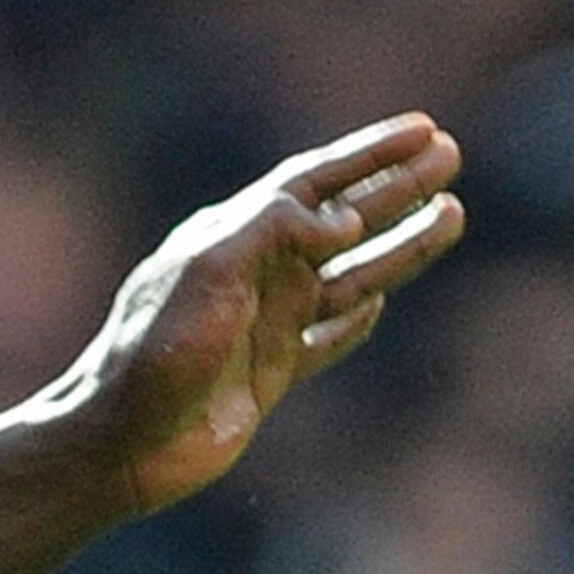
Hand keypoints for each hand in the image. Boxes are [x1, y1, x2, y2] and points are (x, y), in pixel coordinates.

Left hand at [79, 113, 466, 511]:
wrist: (121, 441)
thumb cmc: (152, 353)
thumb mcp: (207, 273)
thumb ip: (270, 230)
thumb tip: (342, 216)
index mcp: (232, 236)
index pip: (314, 181)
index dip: (370, 155)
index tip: (426, 131)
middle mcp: (253, 272)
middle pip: (342, 218)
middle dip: (396, 187)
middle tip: (452, 155)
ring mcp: (264, 322)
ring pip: (351, 274)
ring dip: (400, 245)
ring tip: (452, 214)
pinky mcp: (269, 372)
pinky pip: (327, 336)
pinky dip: (357, 320)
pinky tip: (379, 303)